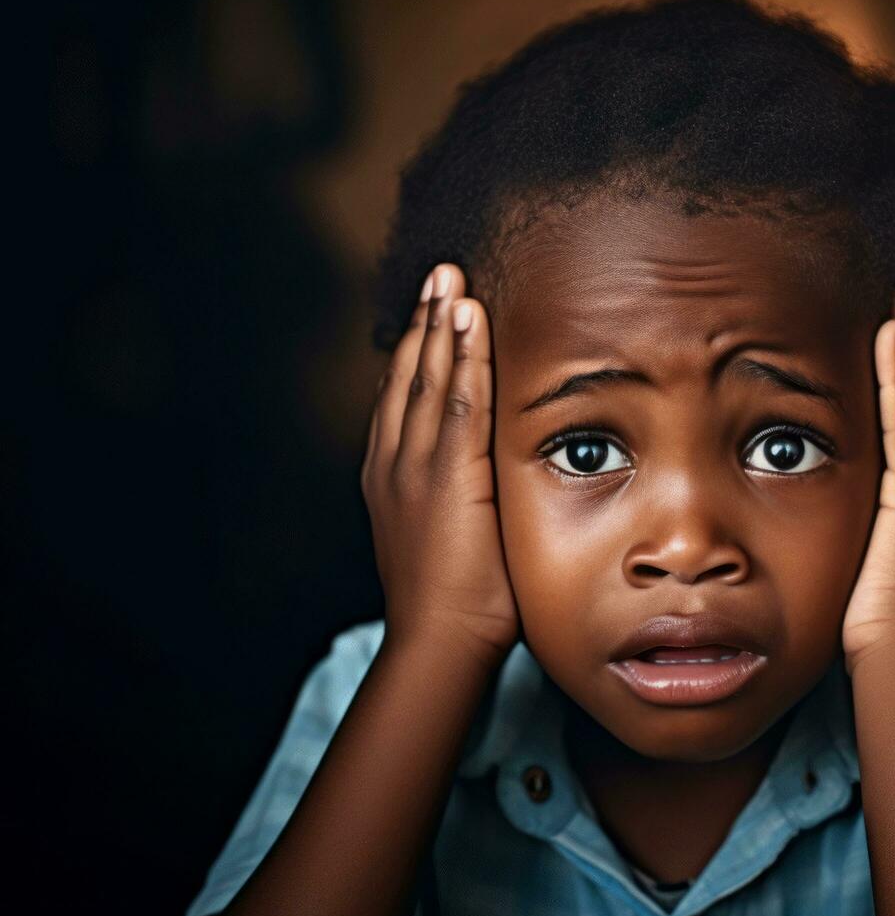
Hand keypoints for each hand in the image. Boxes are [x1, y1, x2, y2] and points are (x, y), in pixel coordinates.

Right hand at [361, 263, 519, 664]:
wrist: (439, 641)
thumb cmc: (454, 602)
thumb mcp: (444, 536)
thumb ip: (456, 497)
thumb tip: (481, 480)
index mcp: (391, 475)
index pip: (404, 398)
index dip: (417, 350)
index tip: (432, 312)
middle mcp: (395, 461)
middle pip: (409, 375)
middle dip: (425, 322)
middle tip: (440, 274)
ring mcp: (416, 465)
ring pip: (429, 378)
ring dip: (442, 325)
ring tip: (451, 280)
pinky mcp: (447, 474)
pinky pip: (460, 400)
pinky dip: (464, 355)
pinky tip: (470, 319)